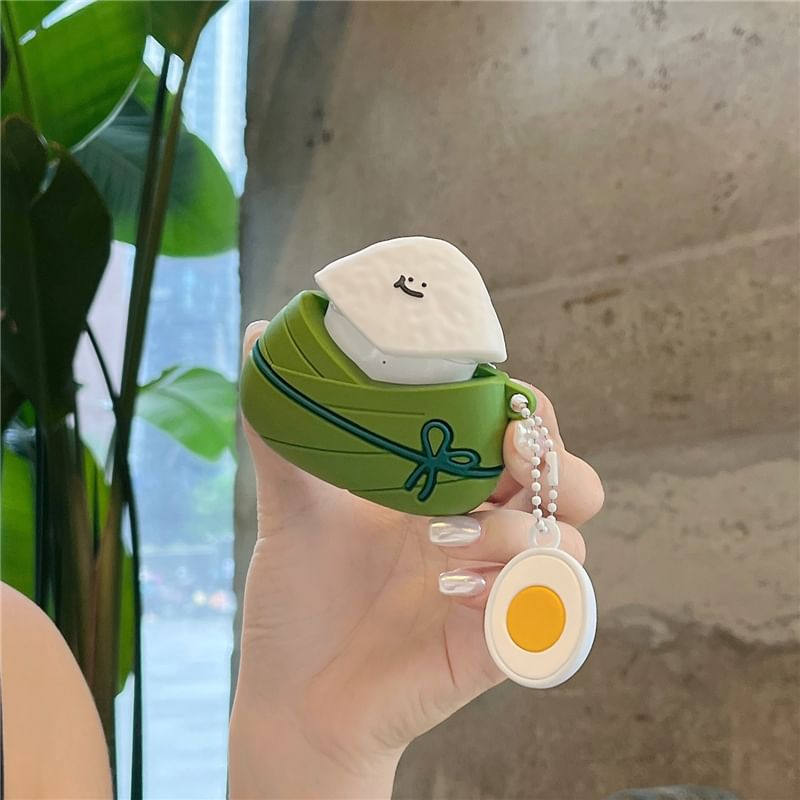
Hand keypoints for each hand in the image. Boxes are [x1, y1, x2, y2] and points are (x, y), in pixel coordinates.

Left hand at [229, 321, 603, 798]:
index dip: (525, 411)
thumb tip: (261, 340)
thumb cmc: (301, 597)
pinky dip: (510, 592)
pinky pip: (549, 614)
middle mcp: (485, 532)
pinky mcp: (499, 645)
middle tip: (507, 452)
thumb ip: (285, 429)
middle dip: (553, 461)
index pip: (521, 434)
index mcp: (449, 490)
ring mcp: (498, 589)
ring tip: (441, 540)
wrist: (293, 695)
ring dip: (514, 531)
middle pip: (571, 483)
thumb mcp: (292, 504)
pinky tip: (450, 591)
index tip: (498, 404)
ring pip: (567, 544)